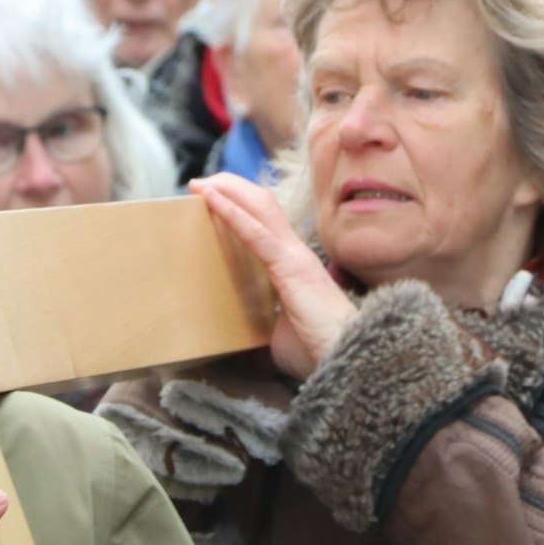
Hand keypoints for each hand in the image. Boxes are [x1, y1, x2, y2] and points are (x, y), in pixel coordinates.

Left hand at [190, 174, 354, 379]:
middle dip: (229, 187)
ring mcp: (294, 256)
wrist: (347, 360)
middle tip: (197, 185)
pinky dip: (232, 211)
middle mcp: (294, 252)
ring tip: (198, 185)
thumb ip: (256, 340)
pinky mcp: (290, 267)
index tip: (209, 198)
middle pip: (261, 203)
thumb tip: (234, 352)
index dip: (239, 204)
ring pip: (259, 207)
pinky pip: (256, 232)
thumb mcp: (276, 342)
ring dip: (227, 190)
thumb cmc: (317, 350)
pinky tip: (211, 199)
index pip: (264, 221)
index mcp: (292, 264)